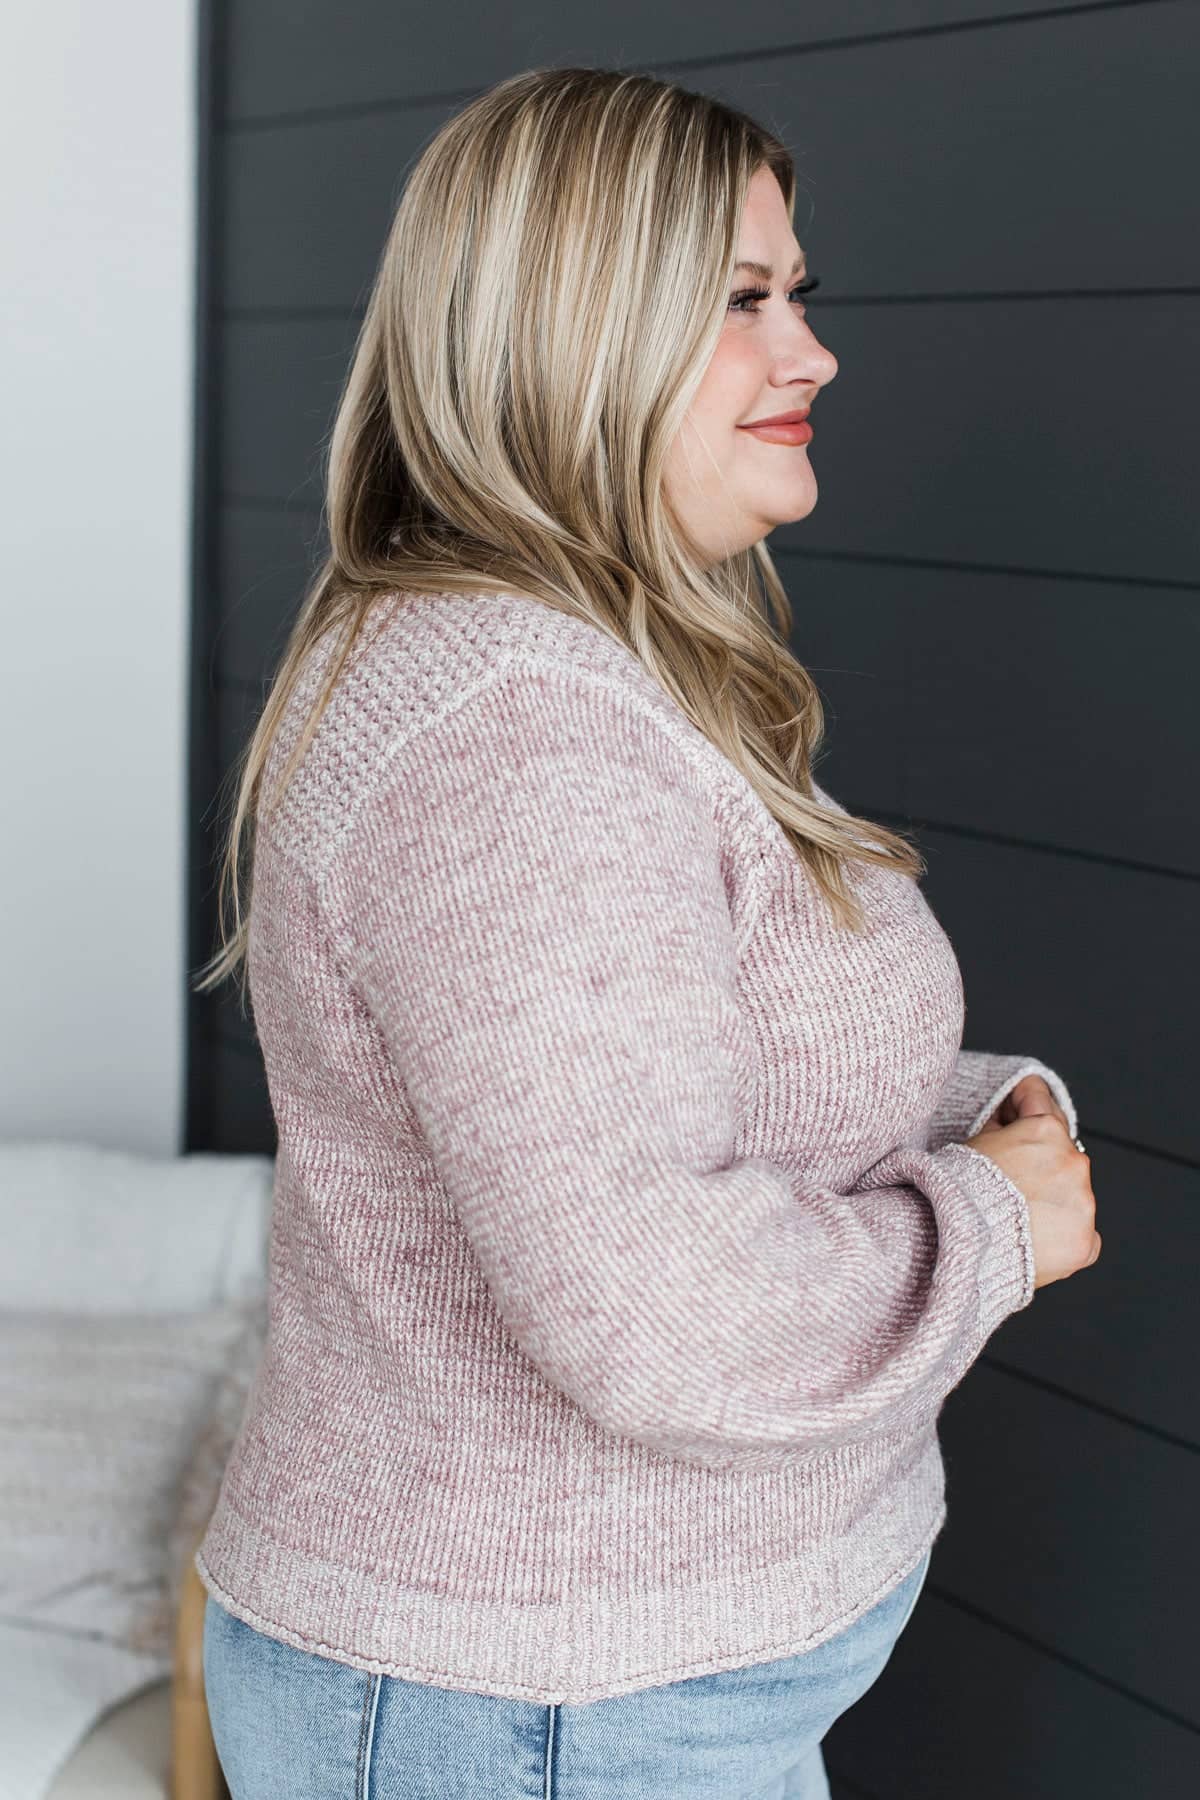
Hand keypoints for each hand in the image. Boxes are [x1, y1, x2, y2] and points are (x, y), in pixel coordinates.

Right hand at [966, 1077, 1099, 1291]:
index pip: (1038, 1097)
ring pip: (1071, 1193)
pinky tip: (1035, 1238)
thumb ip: (1000, 1125)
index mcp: (1045, 1131)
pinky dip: (1061, 1234)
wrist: (961, 1247)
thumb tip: (1007, 1117)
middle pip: (1058, 1151)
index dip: (1019, 1105)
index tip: (1013, 1113)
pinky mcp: (1085, 1242)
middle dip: (1038, 1159)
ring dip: (1051, 1198)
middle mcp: (1073, 1162)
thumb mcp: (974, 1144)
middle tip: (1009, 1176)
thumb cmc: (960, 1196)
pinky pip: (1080, 1233)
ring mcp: (1083, 1203)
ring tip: (1017, 1214)